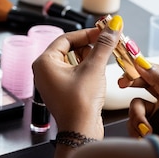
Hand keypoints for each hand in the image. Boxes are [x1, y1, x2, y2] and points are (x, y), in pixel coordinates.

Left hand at [32, 16, 121, 139]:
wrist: (81, 131)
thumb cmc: (80, 104)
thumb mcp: (94, 68)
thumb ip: (104, 44)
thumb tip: (113, 26)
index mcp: (44, 62)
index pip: (67, 38)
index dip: (87, 33)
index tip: (104, 31)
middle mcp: (45, 71)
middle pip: (70, 48)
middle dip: (90, 46)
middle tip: (107, 43)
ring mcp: (53, 82)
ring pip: (74, 60)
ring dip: (90, 58)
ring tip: (104, 60)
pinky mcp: (62, 91)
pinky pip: (75, 72)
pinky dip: (88, 69)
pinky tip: (99, 73)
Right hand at [123, 59, 158, 138]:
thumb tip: (146, 64)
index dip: (145, 69)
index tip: (131, 67)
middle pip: (146, 86)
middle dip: (134, 88)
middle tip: (122, 84)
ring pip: (136, 105)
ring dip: (138, 117)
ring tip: (148, 129)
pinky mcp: (149, 128)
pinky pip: (133, 121)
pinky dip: (137, 128)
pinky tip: (145, 136)